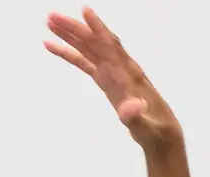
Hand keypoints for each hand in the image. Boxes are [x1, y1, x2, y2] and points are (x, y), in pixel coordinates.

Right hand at [45, 8, 180, 151]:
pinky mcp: (106, 80)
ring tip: (50, 24)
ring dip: (70, 36)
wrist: (160, 132)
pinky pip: (85, 63)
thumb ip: (136, 116)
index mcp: (128, 74)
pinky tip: (54, 47)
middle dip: (75, 28)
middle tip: (52, 16)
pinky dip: (70, 54)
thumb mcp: (145, 127)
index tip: (84, 11)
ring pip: (88, 48)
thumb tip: (134, 106)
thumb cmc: (154, 130)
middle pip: (95, 42)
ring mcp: (112, 73)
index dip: (98, 28)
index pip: (111, 46)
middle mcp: (120, 68)